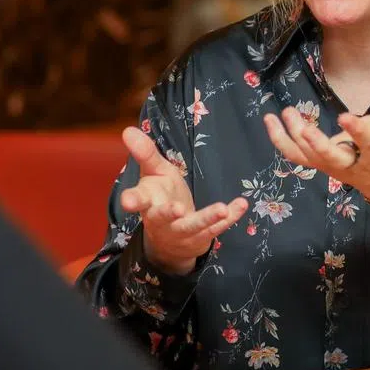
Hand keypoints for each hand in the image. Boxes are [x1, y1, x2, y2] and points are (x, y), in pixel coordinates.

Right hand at [119, 127, 248, 275]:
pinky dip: (231, 216)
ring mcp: (183, 232)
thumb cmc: (160, 197)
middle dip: (170, 214)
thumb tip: (127, 130)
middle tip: (178, 209)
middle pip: (164, 218)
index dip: (132, 200)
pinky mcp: (202, 237)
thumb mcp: (154, 173)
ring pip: (194, 226)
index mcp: (148, 203)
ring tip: (221, 209)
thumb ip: (145, 153)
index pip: (138, 200)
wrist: (170, 239)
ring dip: (208, 218)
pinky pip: (218, 227)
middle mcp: (163, 221)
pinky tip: (242, 205)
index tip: (128, 201)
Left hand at [263, 78, 369, 203]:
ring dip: (291, 136)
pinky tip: (270, 121)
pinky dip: (280, 140)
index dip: (355, 130)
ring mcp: (330, 165)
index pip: (365, 140)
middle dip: (316, 144)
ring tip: (282, 112)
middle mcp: (349, 160)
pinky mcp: (317, 164)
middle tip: (303, 127)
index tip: (344, 117)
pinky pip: (295, 155)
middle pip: (330, 156)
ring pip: (307, 156)